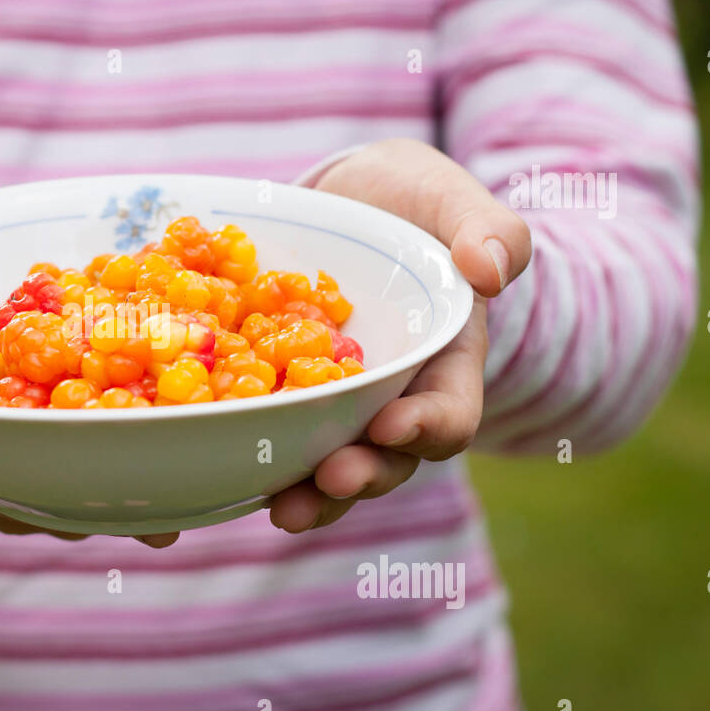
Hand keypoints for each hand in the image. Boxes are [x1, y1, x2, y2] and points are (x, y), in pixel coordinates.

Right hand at [0, 191, 177, 545]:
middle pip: (3, 496)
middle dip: (39, 511)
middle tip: (75, 519)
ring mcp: (38, 445)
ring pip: (69, 492)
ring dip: (109, 509)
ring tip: (155, 518)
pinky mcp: (95, 424)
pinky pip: (123, 458)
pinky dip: (156, 471)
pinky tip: (199, 485)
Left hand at [268, 138, 532, 532]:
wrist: (344, 200)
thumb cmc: (409, 201)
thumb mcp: (450, 200)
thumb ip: (488, 231)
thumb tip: (488, 271)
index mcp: (442, 364)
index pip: (450, 413)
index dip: (427, 427)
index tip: (393, 424)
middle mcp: (389, 399)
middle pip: (386, 457)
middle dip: (361, 475)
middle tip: (329, 479)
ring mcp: (333, 405)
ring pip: (326, 463)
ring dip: (308, 494)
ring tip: (282, 510)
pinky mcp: (280, 396)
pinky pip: (269, 434)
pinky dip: (249, 458)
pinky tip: (221, 472)